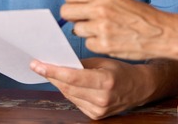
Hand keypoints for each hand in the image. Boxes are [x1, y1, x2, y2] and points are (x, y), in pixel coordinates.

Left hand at [30, 57, 150, 119]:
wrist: (139, 88)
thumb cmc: (122, 71)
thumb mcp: (103, 62)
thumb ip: (82, 64)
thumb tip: (59, 62)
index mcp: (105, 81)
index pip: (72, 77)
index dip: (53, 71)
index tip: (37, 65)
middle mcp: (102, 98)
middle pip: (67, 87)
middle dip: (51, 76)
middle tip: (39, 66)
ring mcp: (99, 109)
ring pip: (69, 95)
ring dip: (59, 84)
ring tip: (51, 72)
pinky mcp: (96, 115)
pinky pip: (75, 102)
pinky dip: (69, 92)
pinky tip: (66, 84)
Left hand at [61, 0, 167, 60]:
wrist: (160, 32)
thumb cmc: (139, 14)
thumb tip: (74, 4)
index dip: (73, 1)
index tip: (79, 6)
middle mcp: (100, 7)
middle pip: (66, 11)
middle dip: (73, 16)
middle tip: (84, 19)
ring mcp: (101, 27)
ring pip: (76, 29)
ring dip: (86, 31)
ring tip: (102, 30)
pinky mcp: (103, 44)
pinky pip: (87, 43)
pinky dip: (95, 43)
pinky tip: (109, 39)